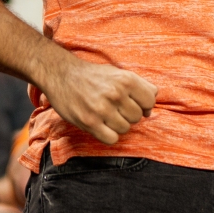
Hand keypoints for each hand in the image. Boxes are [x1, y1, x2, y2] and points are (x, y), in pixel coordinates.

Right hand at [41, 58, 156, 144]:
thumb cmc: (92, 76)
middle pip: (137, 117)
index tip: (133, 104)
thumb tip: (152, 105)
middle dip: (128, 115)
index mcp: (126, 79)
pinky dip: (108, 135)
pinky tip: (100, 125)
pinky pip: (112, 139)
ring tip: (105, 115)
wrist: (61, 74)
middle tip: (115, 109)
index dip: (144, 106)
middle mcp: (116, 93)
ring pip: (125, 129)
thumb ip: (140, 86)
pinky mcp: (90, 122)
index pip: (150, 101)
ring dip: (117, 125)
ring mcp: (103, 109)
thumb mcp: (118, 73)